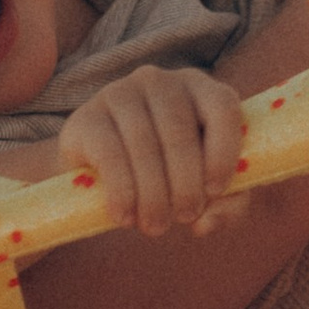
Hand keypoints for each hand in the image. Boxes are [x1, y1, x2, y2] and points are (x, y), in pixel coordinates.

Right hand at [59, 66, 247, 236]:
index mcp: (198, 88)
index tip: (215, 190)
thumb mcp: (203, 189)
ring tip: (155, 226)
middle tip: (184, 218)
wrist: (99, 175)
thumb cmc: (166, 176)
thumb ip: (223, 205)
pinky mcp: (86, 117)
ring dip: (153, 195)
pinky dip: (121, 191)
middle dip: (185, 184)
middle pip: (179, 132)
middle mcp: (159, 81)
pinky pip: (109, 154)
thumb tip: (207, 223)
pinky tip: (124, 216)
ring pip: (144, 145)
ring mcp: (119, 93)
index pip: (222, 107)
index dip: (223, 151)